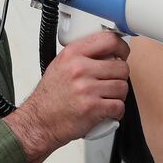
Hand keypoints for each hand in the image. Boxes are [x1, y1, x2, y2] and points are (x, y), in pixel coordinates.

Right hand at [6, 31, 129, 162]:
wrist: (39, 121)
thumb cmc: (49, 97)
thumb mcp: (60, 65)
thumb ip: (82, 56)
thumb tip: (108, 52)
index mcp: (72, 54)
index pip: (109, 40)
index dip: (121, 48)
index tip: (122, 54)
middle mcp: (79, 69)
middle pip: (121, 67)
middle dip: (120, 77)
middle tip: (111, 82)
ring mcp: (86, 88)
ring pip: (122, 87)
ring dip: (118, 95)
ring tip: (106, 98)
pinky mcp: (92, 107)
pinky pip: (119, 106)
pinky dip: (115, 111)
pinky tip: (105, 110)